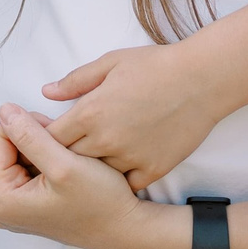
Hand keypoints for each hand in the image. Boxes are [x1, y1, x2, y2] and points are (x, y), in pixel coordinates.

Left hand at [0, 104, 177, 248]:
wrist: (124, 228)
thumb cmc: (99, 202)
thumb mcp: (64, 164)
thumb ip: (30, 136)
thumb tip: (3, 109)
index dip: (30, 128)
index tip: (58, 141)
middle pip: (4, 144)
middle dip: (35, 139)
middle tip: (66, 152)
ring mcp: (10, 205)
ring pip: (16, 151)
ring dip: (43, 148)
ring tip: (69, 163)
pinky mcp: (23, 203)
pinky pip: (25, 165)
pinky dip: (46, 159)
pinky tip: (67, 170)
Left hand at [41, 44, 226, 191]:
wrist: (201, 80)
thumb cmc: (155, 66)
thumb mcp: (110, 63)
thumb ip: (75, 81)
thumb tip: (47, 92)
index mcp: (90, 113)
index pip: (52, 137)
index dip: (46, 139)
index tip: (49, 138)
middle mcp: (105, 140)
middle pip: (69, 160)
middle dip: (64, 157)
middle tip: (69, 152)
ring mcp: (130, 157)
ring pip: (98, 176)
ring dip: (93, 170)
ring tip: (96, 161)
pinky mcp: (154, 169)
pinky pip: (128, 185)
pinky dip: (123, 179)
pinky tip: (123, 168)